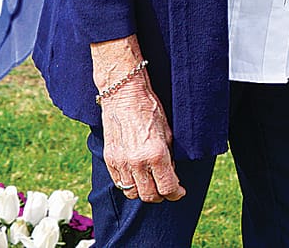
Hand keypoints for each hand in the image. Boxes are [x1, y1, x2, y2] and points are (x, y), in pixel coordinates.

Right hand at [93, 41, 183, 202]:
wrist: (124, 93)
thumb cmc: (149, 108)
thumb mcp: (168, 132)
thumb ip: (169, 157)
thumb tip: (170, 173)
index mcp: (156, 153)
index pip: (167, 188)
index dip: (176, 193)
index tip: (179, 191)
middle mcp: (137, 161)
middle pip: (150, 195)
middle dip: (161, 195)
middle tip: (167, 188)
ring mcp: (121, 162)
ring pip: (133, 193)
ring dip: (144, 191)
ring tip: (152, 182)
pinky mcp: (109, 159)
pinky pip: (119, 183)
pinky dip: (129, 184)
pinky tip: (137, 175)